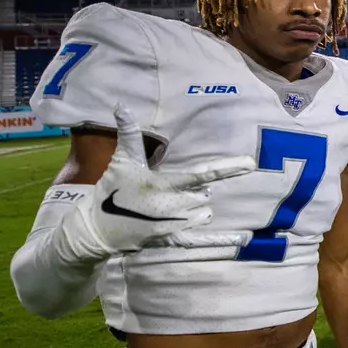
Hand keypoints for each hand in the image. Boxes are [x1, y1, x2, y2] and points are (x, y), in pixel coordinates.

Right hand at [68, 105, 254, 258]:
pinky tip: (245, 237)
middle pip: (204, 195)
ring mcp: (174, 225)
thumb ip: (129, 134)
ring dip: (197, 210)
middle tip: (168, 193)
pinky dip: (223, 240)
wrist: (96, 228)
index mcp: (164, 184)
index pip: (201, 174)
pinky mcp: (172, 240)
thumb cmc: (111, 191)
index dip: (227, 169)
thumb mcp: (122, 161)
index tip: (250, 164)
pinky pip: (203, 241)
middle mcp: (174, 206)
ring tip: (171, 209)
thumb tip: (121, 105)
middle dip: (194, 192)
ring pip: (205, 213)